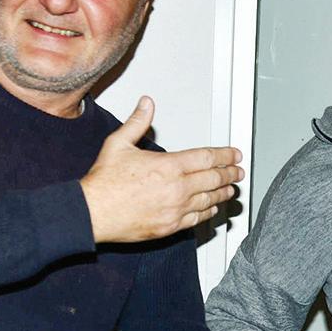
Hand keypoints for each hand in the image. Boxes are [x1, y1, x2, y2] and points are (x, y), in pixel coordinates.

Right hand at [80, 96, 243, 242]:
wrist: (93, 213)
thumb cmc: (104, 182)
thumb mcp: (118, 144)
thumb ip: (137, 122)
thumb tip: (146, 104)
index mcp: (168, 166)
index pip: (207, 158)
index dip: (225, 155)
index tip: (234, 154)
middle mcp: (177, 189)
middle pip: (214, 179)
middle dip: (230, 174)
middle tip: (238, 171)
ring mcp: (176, 209)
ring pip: (209, 200)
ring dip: (223, 193)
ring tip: (231, 189)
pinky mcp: (170, 226)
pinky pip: (197, 219)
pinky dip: (209, 211)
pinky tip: (212, 208)